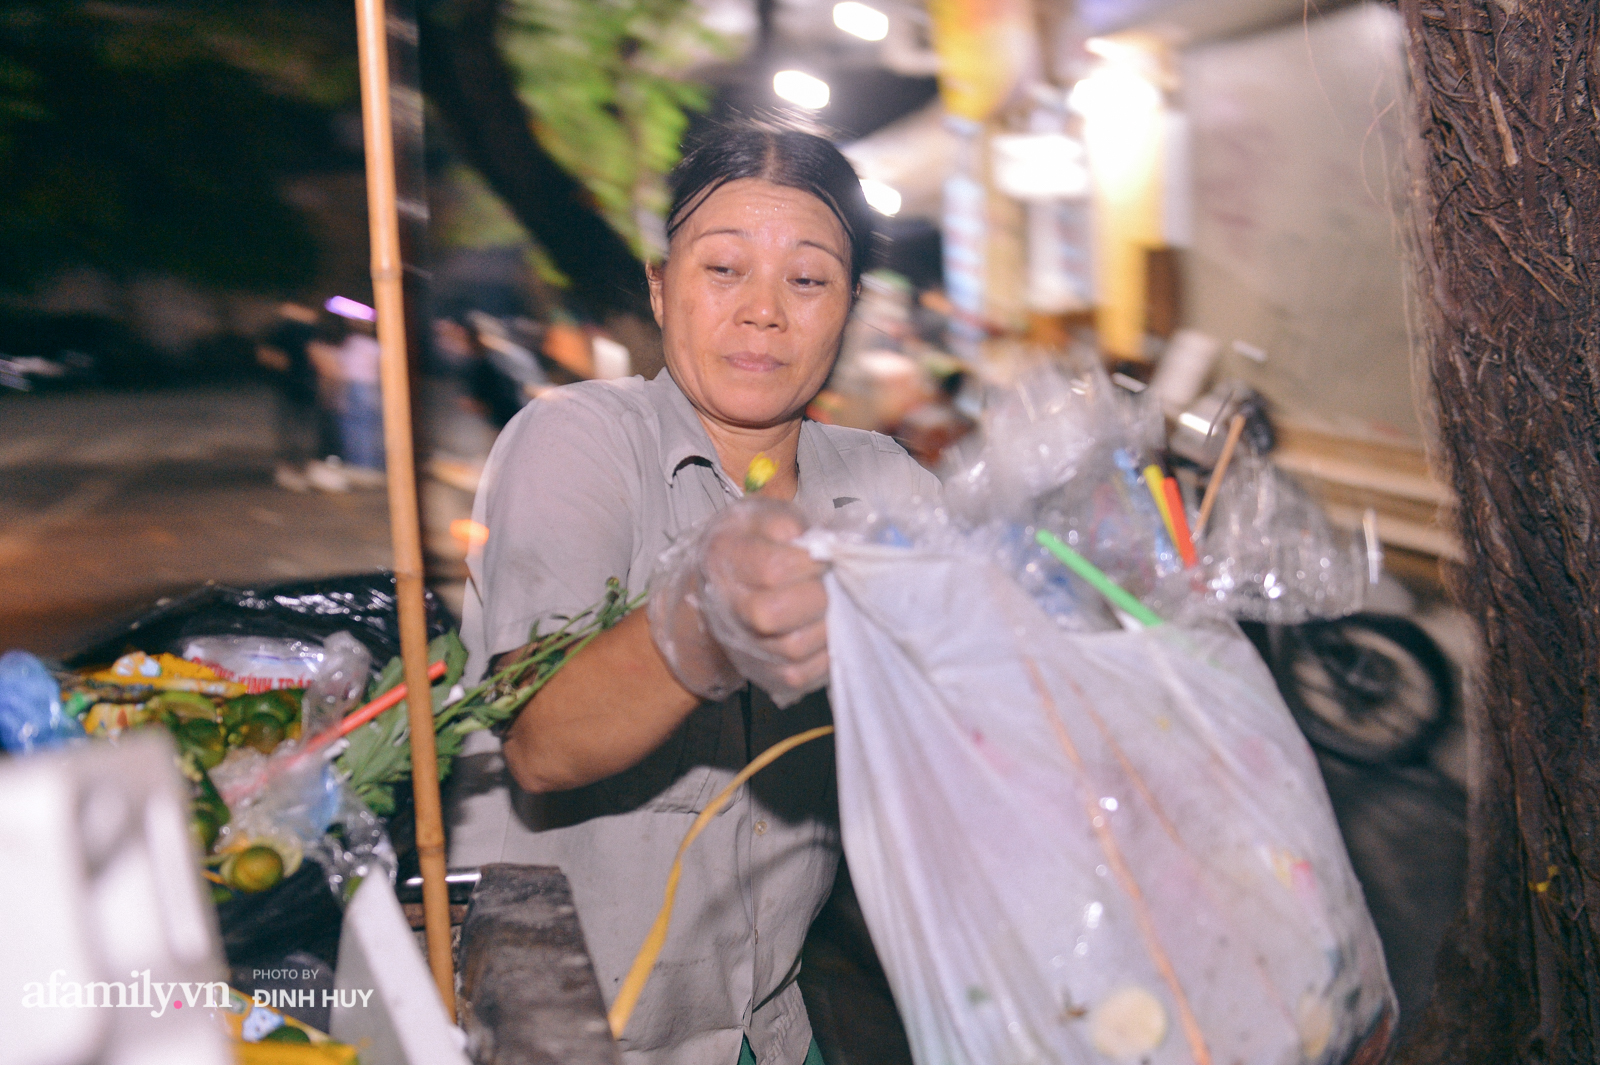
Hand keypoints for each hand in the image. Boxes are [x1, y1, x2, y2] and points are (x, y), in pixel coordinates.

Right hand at [701, 500, 829, 700]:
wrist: (725, 584)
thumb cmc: (756, 543)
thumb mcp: (765, 518)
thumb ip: (788, 524)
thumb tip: (820, 544)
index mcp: (725, 557)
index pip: (771, 569)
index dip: (809, 563)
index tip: (825, 556)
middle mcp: (727, 605)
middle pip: (772, 614)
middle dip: (815, 596)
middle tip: (827, 583)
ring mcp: (744, 644)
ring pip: (792, 648)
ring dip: (825, 625)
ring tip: (831, 605)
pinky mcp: (765, 672)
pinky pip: (801, 674)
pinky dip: (824, 653)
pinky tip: (827, 628)